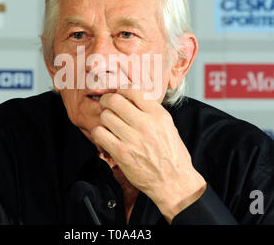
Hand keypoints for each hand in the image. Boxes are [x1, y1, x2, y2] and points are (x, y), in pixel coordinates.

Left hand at [91, 89, 206, 222]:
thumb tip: (132, 97)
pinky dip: (99, 133)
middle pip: (115, 100)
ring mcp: (132, 139)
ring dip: (104, 118)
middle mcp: (145, 124)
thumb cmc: (172, 155)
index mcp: (158, 115)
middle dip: (107, 100)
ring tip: (109, 123)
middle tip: (107, 105)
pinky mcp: (121, 153)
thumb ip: (151, 111)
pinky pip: (100, 134)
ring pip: (105, 116)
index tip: (119, 94)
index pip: (133, 90)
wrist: (174, 182)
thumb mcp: (168, 126)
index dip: (121, 90)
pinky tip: (106, 136)